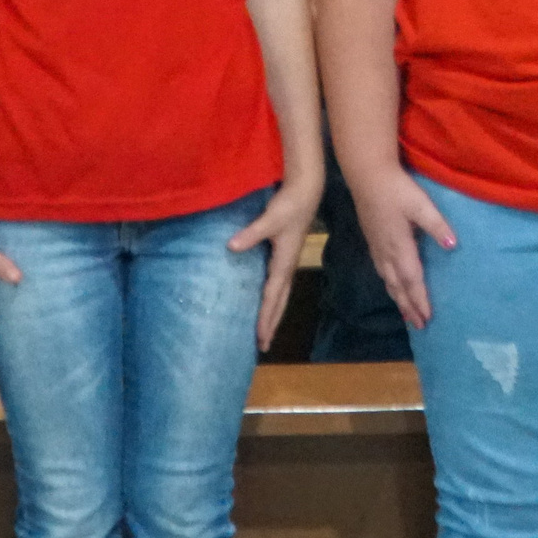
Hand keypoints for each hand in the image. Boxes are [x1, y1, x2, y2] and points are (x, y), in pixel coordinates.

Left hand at [228, 176, 323, 352]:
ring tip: (264, 331)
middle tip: (263, 346)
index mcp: (284, 264)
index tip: (260, 338)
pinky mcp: (285, 256)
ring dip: (273, 314)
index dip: (265, 318)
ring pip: (280, 296)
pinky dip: (272, 300)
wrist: (306, 192)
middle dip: (271, 324)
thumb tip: (231, 247)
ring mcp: (287, 262)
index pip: (272, 297)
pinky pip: (278, 286)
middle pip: (279, 303)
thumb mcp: (269, 219)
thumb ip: (251, 234)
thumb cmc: (289, 205)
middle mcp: (287, 268)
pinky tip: (265, 301)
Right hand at [346, 165, 455, 330]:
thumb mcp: (421, 205)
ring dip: (398, 299)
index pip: (412, 281)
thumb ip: (437, 226)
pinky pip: (381, 272)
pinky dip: (389, 285)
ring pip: (388, 281)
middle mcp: (386, 253)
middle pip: (398, 287)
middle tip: (419, 326)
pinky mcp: (373, 240)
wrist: (366, 175)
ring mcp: (377, 247)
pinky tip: (391, 285)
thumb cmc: (396, 189)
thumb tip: (453, 246)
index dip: (420, 300)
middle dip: (409, 307)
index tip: (428, 319)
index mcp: (400, 247)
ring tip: (406, 314)